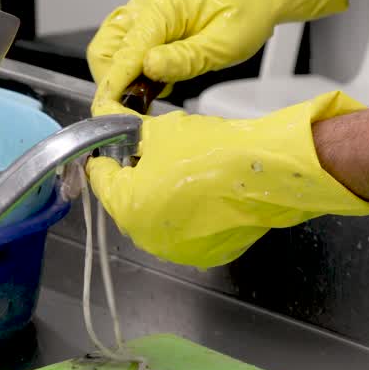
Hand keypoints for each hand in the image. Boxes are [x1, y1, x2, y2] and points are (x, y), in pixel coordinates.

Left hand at [85, 91, 368, 268]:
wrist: (267, 173)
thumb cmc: (213, 152)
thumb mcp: (160, 130)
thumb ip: (126, 129)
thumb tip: (107, 115)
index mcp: (129, 209)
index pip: (101, 178)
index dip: (105, 154)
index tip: (109, 143)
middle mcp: (149, 238)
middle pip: (129, 201)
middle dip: (137, 176)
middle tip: (152, 151)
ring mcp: (179, 251)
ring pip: (158, 217)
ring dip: (163, 195)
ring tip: (185, 169)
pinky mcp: (208, 254)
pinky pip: (187, 230)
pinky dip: (190, 212)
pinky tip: (206, 190)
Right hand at [87, 0, 349, 112]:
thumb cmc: (246, 11)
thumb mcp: (223, 44)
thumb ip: (185, 59)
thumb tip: (149, 69)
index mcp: (162, 8)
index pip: (124, 52)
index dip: (114, 87)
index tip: (110, 114)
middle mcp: (145, 6)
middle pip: (104, 49)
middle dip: (111, 82)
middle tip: (135, 108)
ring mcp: (144, 12)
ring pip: (110, 48)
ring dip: (119, 76)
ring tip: (148, 95)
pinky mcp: (149, 22)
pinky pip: (125, 46)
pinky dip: (131, 68)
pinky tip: (157, 81)